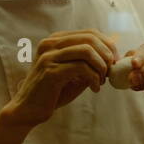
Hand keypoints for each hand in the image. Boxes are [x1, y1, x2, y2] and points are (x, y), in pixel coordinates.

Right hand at [3, 30, 117, 128]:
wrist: (29, 110)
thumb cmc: (54, 91)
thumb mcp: (74, 72)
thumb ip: (89, 62)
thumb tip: (113, 53)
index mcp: (56, 40)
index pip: (90, 33)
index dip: (108, 45)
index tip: (114, 62)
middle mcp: (50, 44)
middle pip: (90, 38)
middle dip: (106, 55)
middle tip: (110, 71)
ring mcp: (49, 56)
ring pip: (87, 51)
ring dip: (101, 67)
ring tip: (101, 81)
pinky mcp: (50, 71)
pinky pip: (81, 68)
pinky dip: (94, 78)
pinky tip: (95, 89)